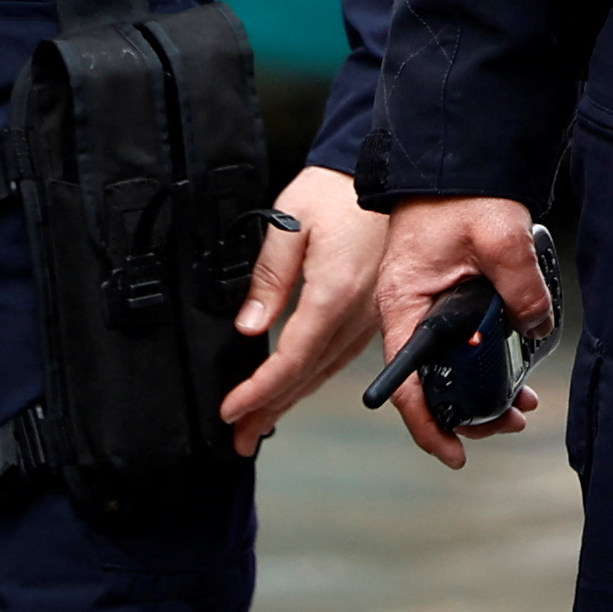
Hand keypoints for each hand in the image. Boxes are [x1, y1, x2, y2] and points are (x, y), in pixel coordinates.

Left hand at [220, 166, 395, 451]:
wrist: (381, 173)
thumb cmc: (335, 191)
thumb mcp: (291, 223)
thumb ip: (269, 277)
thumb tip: (250, 328)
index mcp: (335, 293)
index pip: (292, 359)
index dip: (259, 391)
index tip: (231, 410)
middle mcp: (357, 313)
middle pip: (308, 376)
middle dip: (269, 410)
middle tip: (239, 438)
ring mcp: (368, 316)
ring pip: (324, 372)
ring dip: (290, 401)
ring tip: (260, 426)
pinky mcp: (371, 312)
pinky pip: (339, 357)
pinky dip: (312, 379)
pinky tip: (297, 388)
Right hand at [365, 195, 549, 468]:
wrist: (453, 156)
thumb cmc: (458, 189)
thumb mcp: (497, 235)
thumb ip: (520, 285)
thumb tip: (535, 327)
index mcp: (402, 303)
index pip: (405, 382)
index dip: (428, 424)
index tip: (455, 453)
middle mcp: (408, 311)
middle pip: (432, 382)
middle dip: (469, 411)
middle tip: (511, 421)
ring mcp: (426, 306)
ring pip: (450, 366)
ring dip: (482, 390)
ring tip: (520, 405)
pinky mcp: (446, 297)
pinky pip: (462, 342)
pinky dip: (487, 361)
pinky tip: (515, 370)